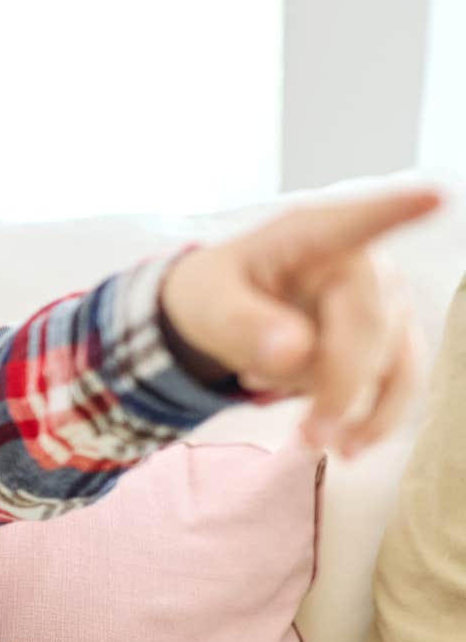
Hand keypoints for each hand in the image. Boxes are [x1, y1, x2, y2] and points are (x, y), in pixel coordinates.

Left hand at [159, 189, 441, 455]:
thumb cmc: (215, 295)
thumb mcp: (209, 306)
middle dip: (339, 387)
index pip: (358, 221)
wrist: (223, 314)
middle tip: (307, 436)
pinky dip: (374, 420)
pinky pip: (400, 384)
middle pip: (370, 328)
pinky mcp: (392, 338)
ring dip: (355, 409)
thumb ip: (244, 325)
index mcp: (310, 236)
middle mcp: (361, 263)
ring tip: (310, 441)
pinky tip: (344, 445)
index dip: (397, 210)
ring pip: (392, 362)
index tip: (434, 196)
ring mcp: (385, 300)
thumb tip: (294, 352)